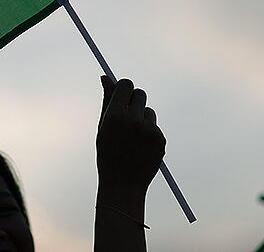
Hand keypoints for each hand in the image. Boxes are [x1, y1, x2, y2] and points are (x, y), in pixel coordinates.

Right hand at [96, 76, 165, 200]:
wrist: (123, 184)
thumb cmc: (107, 153)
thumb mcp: (103, 126)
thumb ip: (107, 101)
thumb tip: (105, 77)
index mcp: (114, 116)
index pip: (126, 86)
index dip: (123, 88)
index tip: (121, 93)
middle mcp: (133, 120)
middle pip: (140, 93)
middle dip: (134, 99)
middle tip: (127, 112)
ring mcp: (149, 130)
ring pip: (148, 111)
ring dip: (142, 117)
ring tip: (132, 137)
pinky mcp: (160, 139)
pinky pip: (154, 126)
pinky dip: (149, 132)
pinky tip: (140, 147)